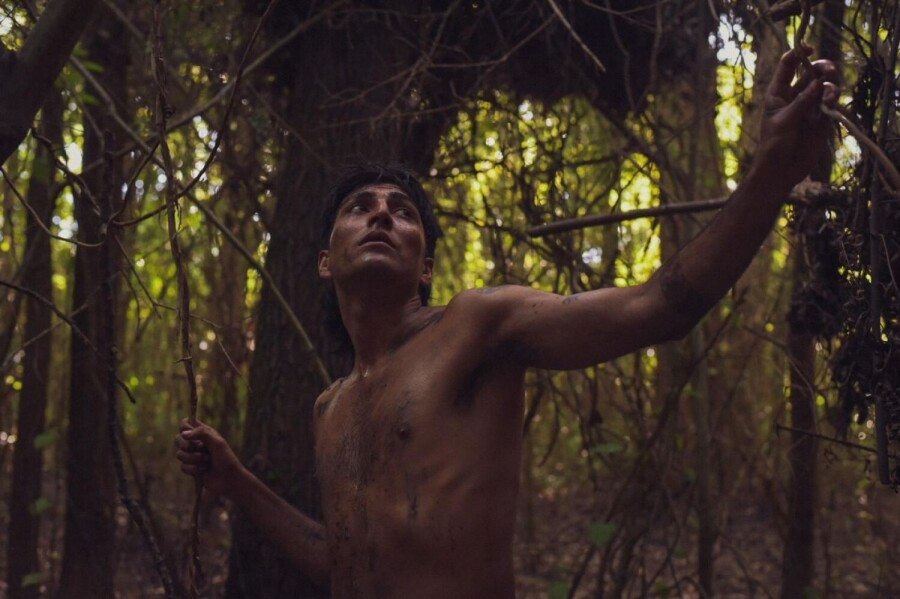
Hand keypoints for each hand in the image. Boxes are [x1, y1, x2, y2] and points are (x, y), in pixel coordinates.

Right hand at [174, 418, 244, 496]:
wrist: (229, 480)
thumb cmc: (226, 459)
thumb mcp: (217, 443)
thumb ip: (202, 434)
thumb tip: (183, 434)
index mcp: (204, 433)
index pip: (186, 423)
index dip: (184, 427)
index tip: (190, 434)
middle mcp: (197, 443)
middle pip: (178, 438)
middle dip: (187, 446)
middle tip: (201, 449)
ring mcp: (193, 455)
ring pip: (179, 454)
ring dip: (193, 459)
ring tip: (206, 461)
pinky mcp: (192, 468)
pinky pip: (183, 467)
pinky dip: (193, 469)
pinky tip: (203, 470)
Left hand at [755, 46, 839, 186]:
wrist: (780, 172)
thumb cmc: (773, 146)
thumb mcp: (784, 121)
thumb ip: (801, 102)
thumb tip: (818, 84)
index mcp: (778, 94)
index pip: (787, 67)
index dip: (798, 54)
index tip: (810, 48)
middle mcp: (795, 98)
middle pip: (811, 73)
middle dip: (822, 68)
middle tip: (828, 71)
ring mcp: (809, 108)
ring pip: (824, 87)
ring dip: (830, 86)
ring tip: (829, 97)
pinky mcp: (821, 120)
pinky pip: (831, 104)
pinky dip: (833, 101)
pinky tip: (831, 105)